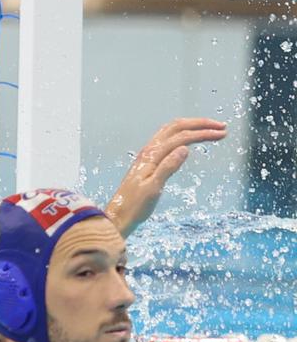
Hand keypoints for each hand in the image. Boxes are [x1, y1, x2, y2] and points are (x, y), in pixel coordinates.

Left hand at [105, 118, 227, 236]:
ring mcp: (148, 155)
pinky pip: (167, 141)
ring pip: (171, 132)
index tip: (222, 133)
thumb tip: (185, 148)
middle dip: (199, 124)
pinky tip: (190, 141)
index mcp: (151, 156)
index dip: (202, 133)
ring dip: (191, 128)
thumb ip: (168, 167)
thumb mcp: (153, 188)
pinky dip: (182, 135)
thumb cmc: (135, 206)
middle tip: (221, 127)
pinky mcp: (149, 162)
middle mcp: (149, 151)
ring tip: (211, 130)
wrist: (118, 216)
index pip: (181, 137)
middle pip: (176, 128)